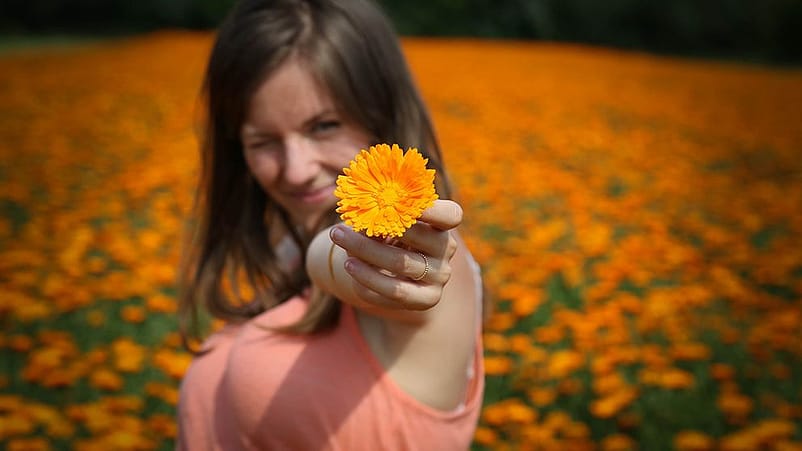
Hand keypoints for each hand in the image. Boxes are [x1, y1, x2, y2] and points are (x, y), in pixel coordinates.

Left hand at [328, 199, 462, 310]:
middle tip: (339, 229)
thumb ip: (380, 218)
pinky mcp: (426, 299)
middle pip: (415, 236)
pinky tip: (350, 267)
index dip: (431, 208)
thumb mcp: (389, 224)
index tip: (399, 201)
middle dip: (375, 230)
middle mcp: (446, 250)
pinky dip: (368, 280)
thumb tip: (359, 219)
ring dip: (366, 254)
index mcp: (442, 224)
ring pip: (401, 264)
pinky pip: (394, 292)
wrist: (400, 277)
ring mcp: (439, 277)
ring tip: (342, 249)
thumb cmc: (391, 237)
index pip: (451, 214)